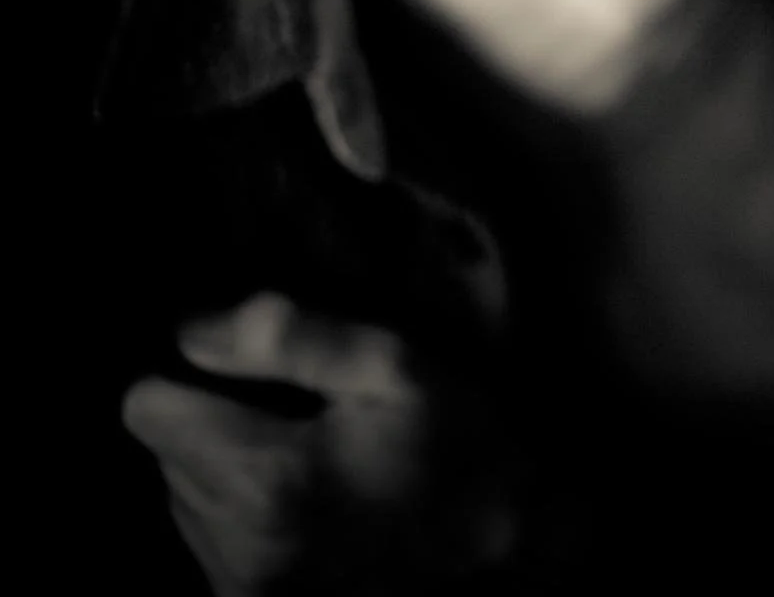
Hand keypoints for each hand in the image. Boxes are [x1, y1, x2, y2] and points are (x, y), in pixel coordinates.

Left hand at [122, 292, 516, 595]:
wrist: (498, 546)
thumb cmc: (454, 444)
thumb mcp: (395, 366)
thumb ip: (291, 337)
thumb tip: (191, 332)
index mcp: (263, 478)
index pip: (146, 408)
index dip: (199, 376)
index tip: (258, 378)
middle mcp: (231, 542)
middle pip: (163, 452)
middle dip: (217, 424)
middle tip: (298, 417)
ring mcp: (237, 582)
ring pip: (182, 496)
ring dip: (227, 469)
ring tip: (307, 457)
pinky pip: (208, 537)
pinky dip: (243, 511)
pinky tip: (306, 500)